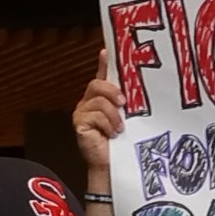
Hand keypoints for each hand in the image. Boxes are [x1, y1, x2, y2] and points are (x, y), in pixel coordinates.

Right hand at [73, 49, 123, 176]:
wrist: (113, 163)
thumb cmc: (123, 140)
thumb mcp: (130, 115)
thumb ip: (129, 97)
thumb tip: (135, 81)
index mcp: (102, 96)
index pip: (102, 74)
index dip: (104, 62)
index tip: (107, 51)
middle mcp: (89, 100)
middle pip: (97, 84)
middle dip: (112, 91)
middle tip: (124, 102)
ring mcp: (82, 111)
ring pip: (98, 100)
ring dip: (113, 114)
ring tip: (120, 127)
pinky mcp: (79, 123)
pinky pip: (94, 115)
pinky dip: (107, 124)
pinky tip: (113, 133)